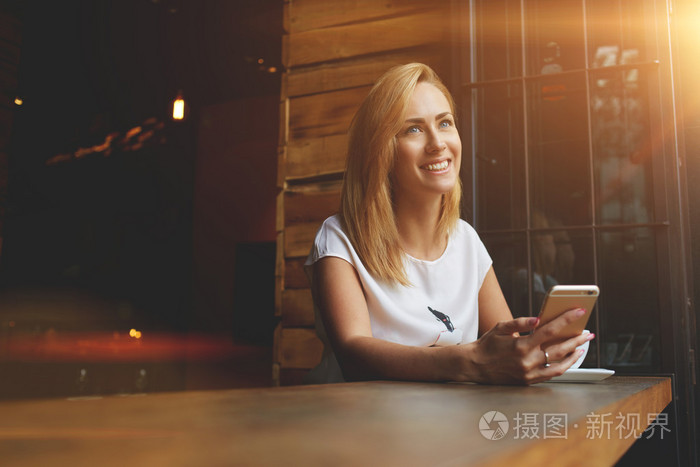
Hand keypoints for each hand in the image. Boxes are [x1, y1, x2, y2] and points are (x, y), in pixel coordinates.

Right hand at [463, 308, 594, 384]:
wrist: (474, 366)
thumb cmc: (487, 345)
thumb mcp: (500, 328)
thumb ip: (520, 322)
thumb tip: (538, 319)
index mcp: (521, 345)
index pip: (549, 330)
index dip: (566, 320)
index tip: (578, 312)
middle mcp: (527, 360)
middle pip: (559, 348)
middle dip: (576, 338)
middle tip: (588, 332)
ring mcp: (529, 372)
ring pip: (559, 365)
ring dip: (574, 355)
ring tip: (582, 346)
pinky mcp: (528, 381)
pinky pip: (551, 375)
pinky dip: (563, 366)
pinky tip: (568, 359)